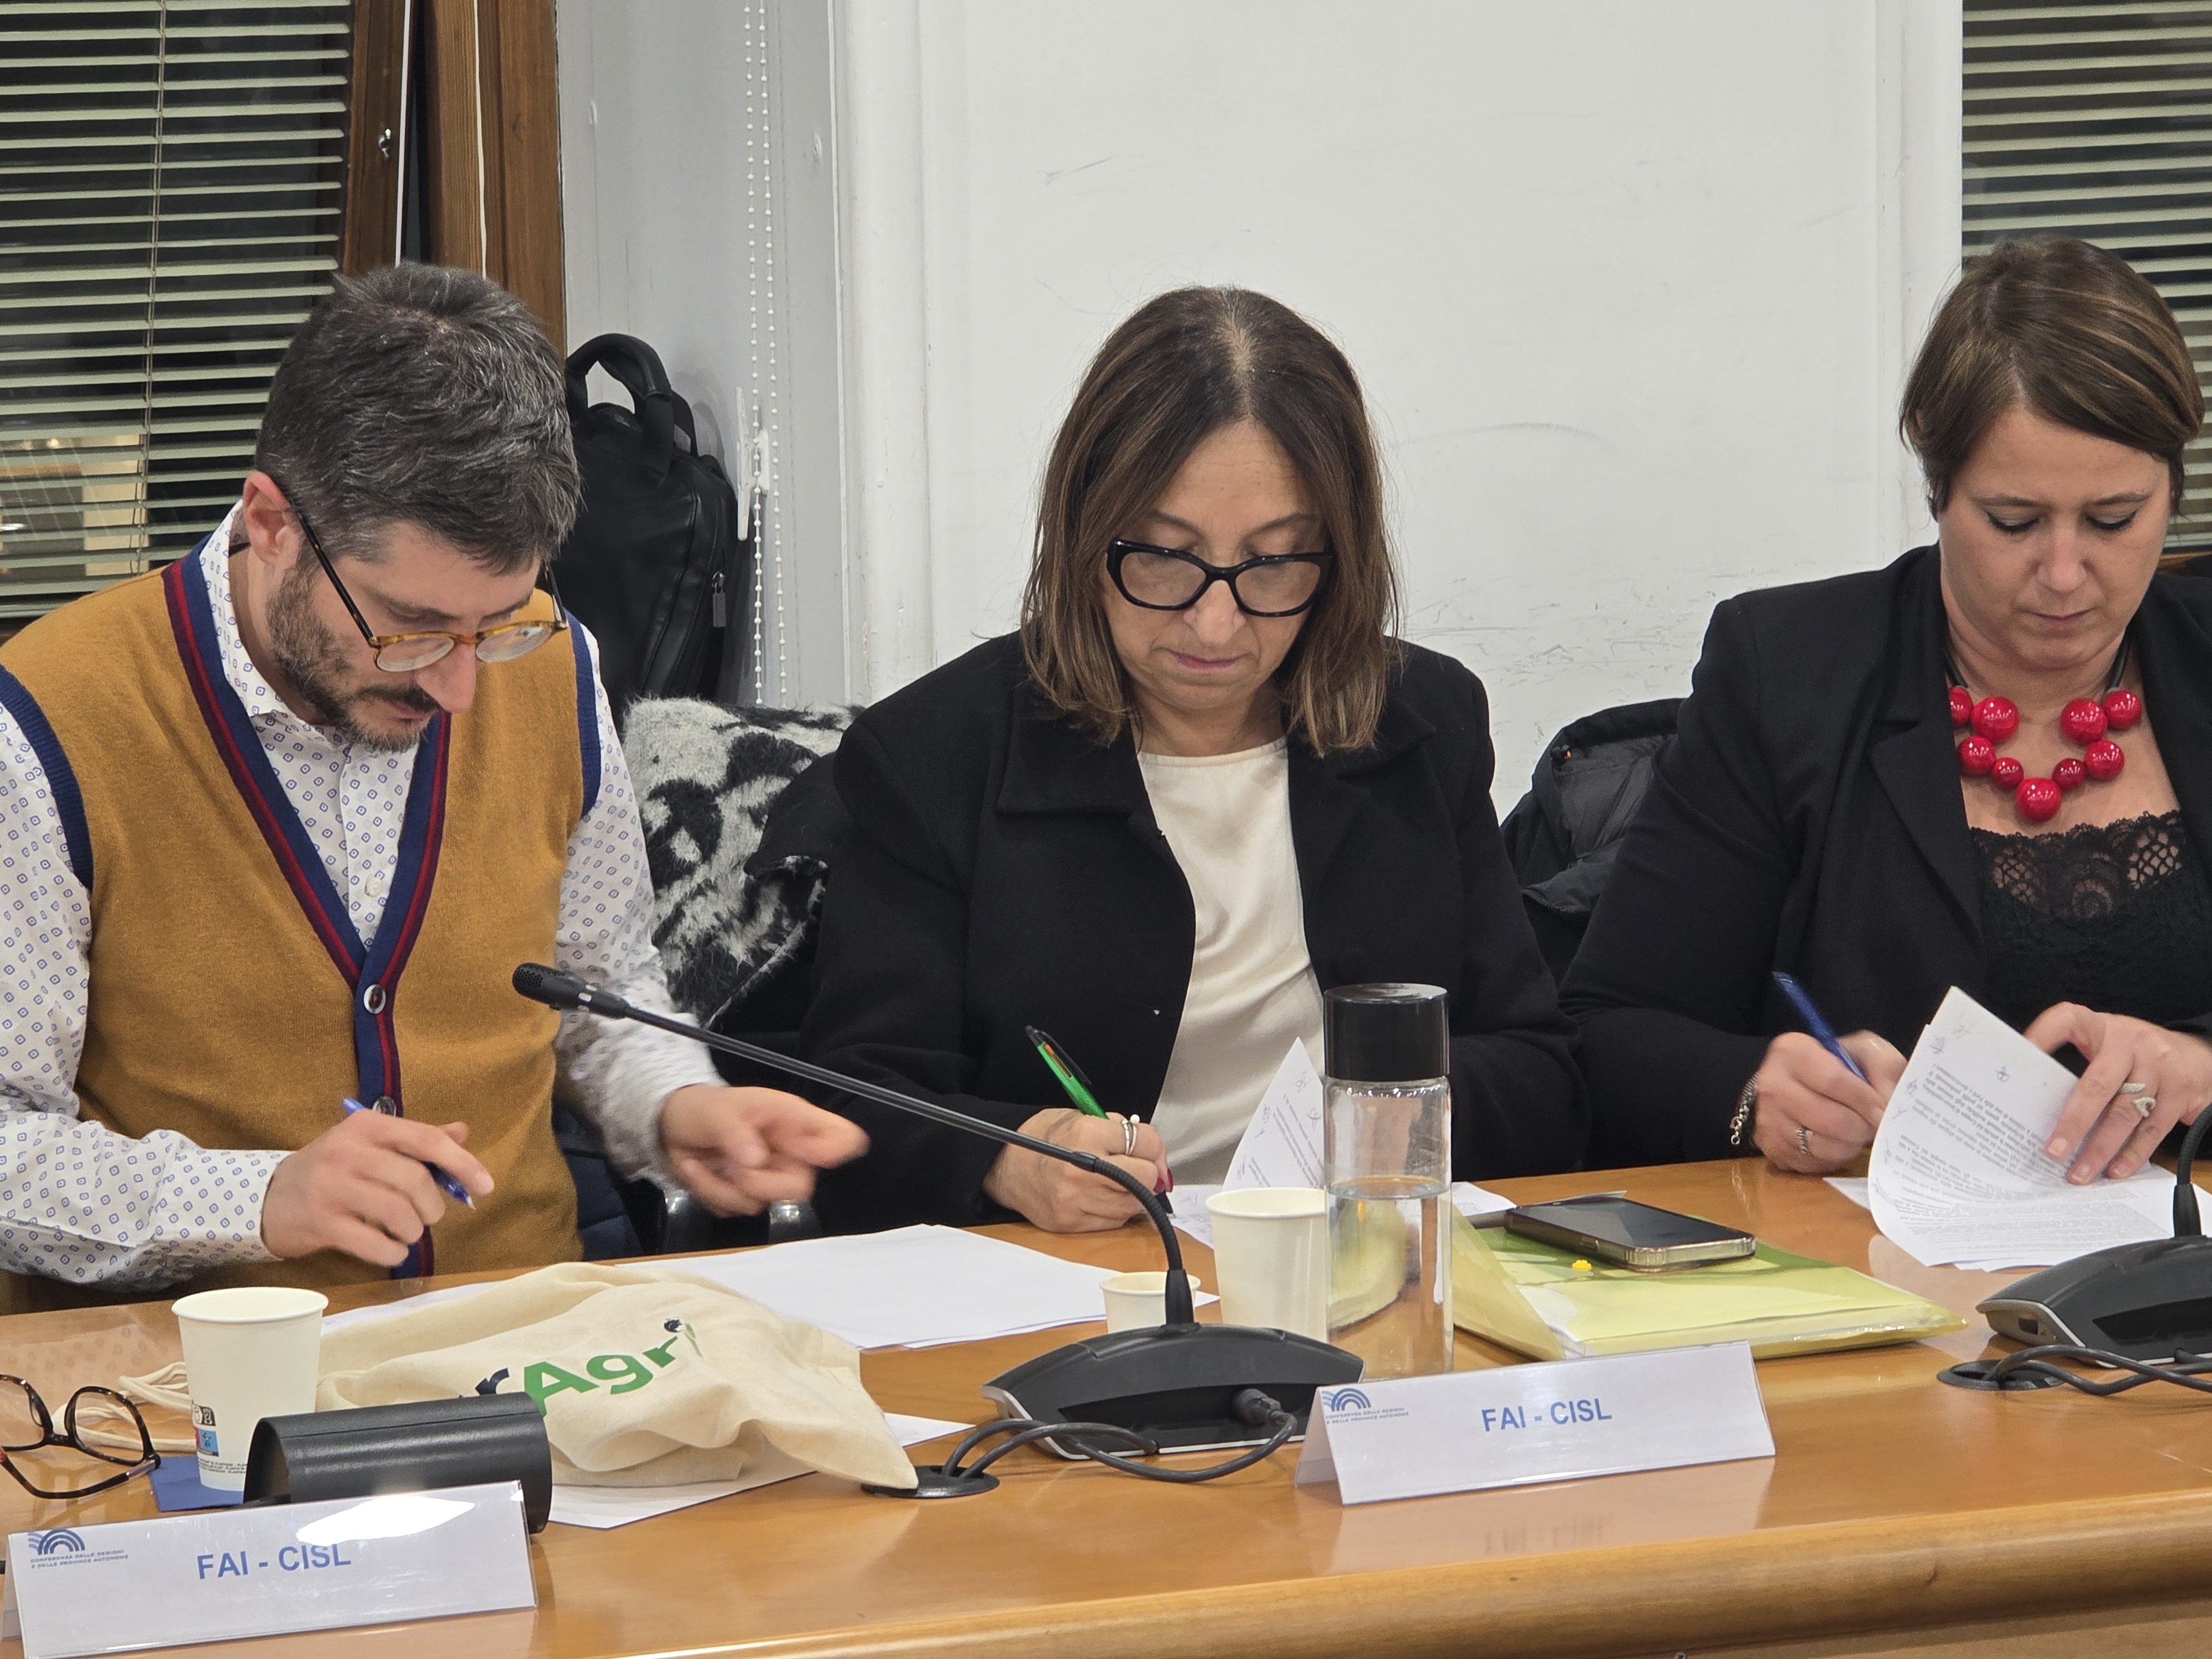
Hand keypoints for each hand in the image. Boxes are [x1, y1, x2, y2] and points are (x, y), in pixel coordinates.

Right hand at [261, 1112, 492, 1266]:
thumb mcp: (369, 1144)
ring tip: (407, 1233)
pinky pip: (374, 1243)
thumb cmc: (330, 1170)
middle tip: (428, 1217)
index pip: (426, 1140)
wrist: (267, 1198)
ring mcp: (332, 1187)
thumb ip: (415, 1140)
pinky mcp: (321, 1222)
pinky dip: (393, 1252)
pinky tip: (391, 1250)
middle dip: (432, 1206)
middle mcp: (348, 1151)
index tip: (485, 1187)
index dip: (462, 1164)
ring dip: (413, 1231)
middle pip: (415, 1180)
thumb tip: (463, 1132)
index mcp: (367, 1126)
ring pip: (398, 1212)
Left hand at [659, 1085, 868, 1214]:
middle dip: (761, 1184)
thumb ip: (737, 1133)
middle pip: (801, 1187)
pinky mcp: (743, 1196)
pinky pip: (734, 1211)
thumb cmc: (704, 1108)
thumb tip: (756, 1162)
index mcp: (794, 1122)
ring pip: (762, 1204)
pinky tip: (697, 1170)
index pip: (841, 1137)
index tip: (804, 1156)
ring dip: (723, 1187)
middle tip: (734, 1167)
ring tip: (702, 1161)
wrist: (671, 1125)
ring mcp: (767, 1177)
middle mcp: (788, 1153)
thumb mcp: (718, 1111)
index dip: (834, 1151)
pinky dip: (710, 1194)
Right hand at [981, 1110, 1166, 1232]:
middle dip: (1148, 1173)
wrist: (1004, 1164)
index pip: (1146, 1143)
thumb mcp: (1082, 1116)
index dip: (1154, 1149)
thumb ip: (1121, 1131)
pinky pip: (1113, 1222)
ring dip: (1132, 1194)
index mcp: (1086, 1133)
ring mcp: (1074, 1200)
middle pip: (1146, 1178)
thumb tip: (1156, 1156)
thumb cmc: (1044, 1137)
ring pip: (1133, 1205)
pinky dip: (1114, 1210)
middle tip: (1138, 1168)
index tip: (1149, 1152)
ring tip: (1113, 1181)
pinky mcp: (1069, 1223)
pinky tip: (1099, 1196)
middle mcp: (1081, 1168)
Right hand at [1752, 1030, 1904, 1173]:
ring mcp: (1766, 1118)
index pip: (1833, 1080)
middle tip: (1871, 1126)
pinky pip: (1811, 1164)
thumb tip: (1887, 1101)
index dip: (1865, 1100)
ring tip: (1855, 1133)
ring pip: (1821, 1146)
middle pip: (1829, 1119)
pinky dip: (1832, 1159)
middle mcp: (1771, 1083)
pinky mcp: (1770, 1147)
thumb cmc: (1840, 1067)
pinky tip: (1836, 1142)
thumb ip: (1884, 1066)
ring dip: (1849, 1145)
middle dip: (1860, 1128)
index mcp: (1791, 1051)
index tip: (1883, 1112)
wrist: (1806, 1085)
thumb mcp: (1866, 1051)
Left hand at [2023, 1004, 2211, 1182]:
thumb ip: (2072, 1058)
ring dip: (2101, 1148)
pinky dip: (2133, 1153)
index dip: (2042, 1035)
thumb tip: (2027, 1095)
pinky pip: (2154, 1129)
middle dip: (2074, 1122)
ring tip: (2079, 1173)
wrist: (2196, 1053)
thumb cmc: (2132, 1052)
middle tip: (2053, 1152)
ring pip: (2126, 1114)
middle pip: (2098, 1085)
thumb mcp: (2102, 1041)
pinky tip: (2115, 1170)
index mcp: (2102, 1027)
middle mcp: (2131, 1044)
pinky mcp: (2181, 1093)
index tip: (2020, 1055)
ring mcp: (2160, 1068)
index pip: (2067, 1019)